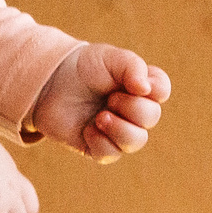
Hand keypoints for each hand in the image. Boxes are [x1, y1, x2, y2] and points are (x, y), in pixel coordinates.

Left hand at [29, 44, 169, 160]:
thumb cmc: (82, 67)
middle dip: (131, 107)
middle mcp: (133, 110)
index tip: (133, 82)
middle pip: (151, 117)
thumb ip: (133, 66)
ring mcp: (117, 130)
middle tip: (109, 98)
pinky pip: (110, 154)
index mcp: (140, 86)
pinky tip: (87, 129)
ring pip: (136, 141)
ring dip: (120, 128)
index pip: (162, 91)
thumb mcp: (109, 58)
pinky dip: (100, 142)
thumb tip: (146, 89)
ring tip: (100, 117)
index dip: (154, 89)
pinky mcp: (98, 147)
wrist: (49, 82)